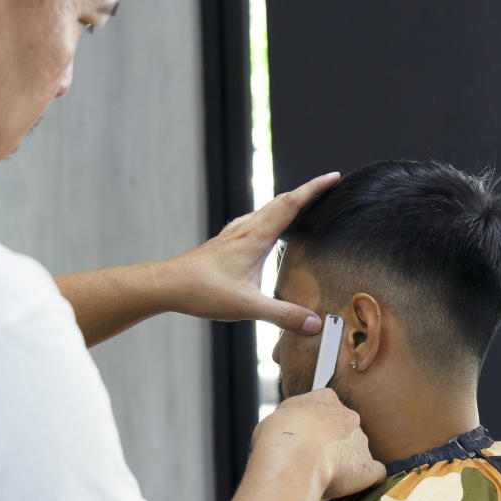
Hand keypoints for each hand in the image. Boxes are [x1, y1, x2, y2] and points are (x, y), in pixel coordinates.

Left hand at [161, 172, 340, 333]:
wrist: (167, 285)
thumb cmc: (202, 292)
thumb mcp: (248, 307)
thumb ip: (283, 315)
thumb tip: (314, 323)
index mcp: (256, 237)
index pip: (291, 204)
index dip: (314, 189)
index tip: (333, 177)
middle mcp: (246, 229)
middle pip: (281, 201)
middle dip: (306, 192)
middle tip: (327, 187)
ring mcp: (234, 234)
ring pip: (266, 209)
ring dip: (287, 203)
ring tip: (303, 205)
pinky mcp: (226, 242)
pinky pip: (255, 221)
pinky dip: (270, 217)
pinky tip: (267, 230)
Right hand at [251, 389, 384, 499]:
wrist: (292, 459)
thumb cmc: (276, 438)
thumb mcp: (275, 418)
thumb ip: (290, 421)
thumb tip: (288, 431)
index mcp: (325, 399)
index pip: (326, 408)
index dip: (315, 427)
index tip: (304, 441)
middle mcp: (348, 416)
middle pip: (344, 430)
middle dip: (332, 445)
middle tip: (312, 461)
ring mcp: (361, 440)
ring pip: (357, 451)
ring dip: (345, 463)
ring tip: (322, 478)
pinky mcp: (368, 467)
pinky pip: (373, 473)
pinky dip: (364, 480)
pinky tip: (350, 487)